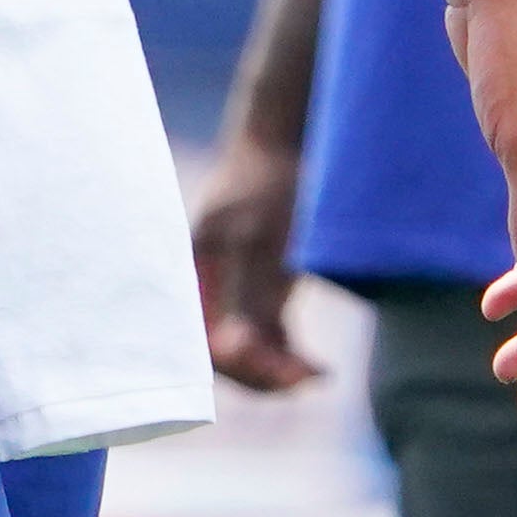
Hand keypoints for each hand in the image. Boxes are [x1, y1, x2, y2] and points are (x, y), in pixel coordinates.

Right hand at [189, 139, 314, 392]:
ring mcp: (229, 280)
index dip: (244, 367)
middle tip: (310, 378)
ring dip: (276, 369)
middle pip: (221, 352)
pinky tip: (316, 364)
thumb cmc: (280, 182)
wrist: (289, 137)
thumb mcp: (271, 240)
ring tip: (318, 374)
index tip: (294, 375)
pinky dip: (283, 354)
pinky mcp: (252, 279)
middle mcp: (207, 278)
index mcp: (199, 266)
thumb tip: (240, 352)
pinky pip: (260, 334)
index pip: (206, 341)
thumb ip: (254, 295)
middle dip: (262, 375)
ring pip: (244, 349)